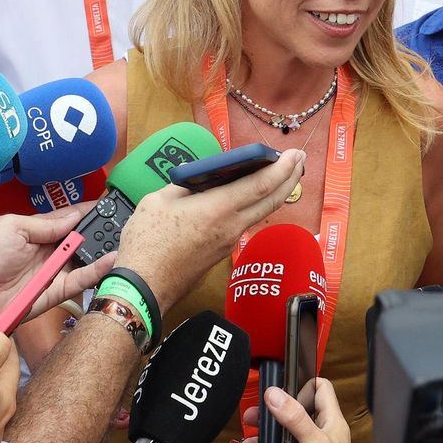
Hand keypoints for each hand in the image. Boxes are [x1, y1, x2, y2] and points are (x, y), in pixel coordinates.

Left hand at [0, 206, 115, 328]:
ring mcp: (52, 272)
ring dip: (102, 251)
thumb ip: (47, 224)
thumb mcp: (14, 227)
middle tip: (121, 223)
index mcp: (37, 231)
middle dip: (99, 232)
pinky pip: (79, 282)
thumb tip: (74, 216)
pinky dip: (96, 271)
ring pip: (84, 261)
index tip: (108, 203)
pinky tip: (110, 260)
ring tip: (122, 240)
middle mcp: (48, 251)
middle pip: (80, 240)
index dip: (87, 211)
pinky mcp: (54, 293)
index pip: (68, 218)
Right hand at [116, 149, 304, 311]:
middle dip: (290, 177)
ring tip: (280, 175)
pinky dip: (255, 206)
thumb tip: (196, 178)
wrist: (144, 288)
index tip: (295, 154)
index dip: (282, 167)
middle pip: (271, 200)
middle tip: (299, 159)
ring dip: (274, 192)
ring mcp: (228, 242)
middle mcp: (231, 226)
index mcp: (218, 209)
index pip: (261, 184)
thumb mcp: (158, 200)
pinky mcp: (220, 253)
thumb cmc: (146, 243)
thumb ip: (183, 185)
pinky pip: (244, 223)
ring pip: (260, 213)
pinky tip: (249, 198)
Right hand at [239, 379, 351, 442]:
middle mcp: (320, 433)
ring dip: (264, 435)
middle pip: (293, 410)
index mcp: (331, 422)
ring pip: (283, 432)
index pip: (319, 388)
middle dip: (271, 412)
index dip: (300, 383)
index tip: (279, 388)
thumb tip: (276, 395)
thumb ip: (297, 419)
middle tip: (254, 415)